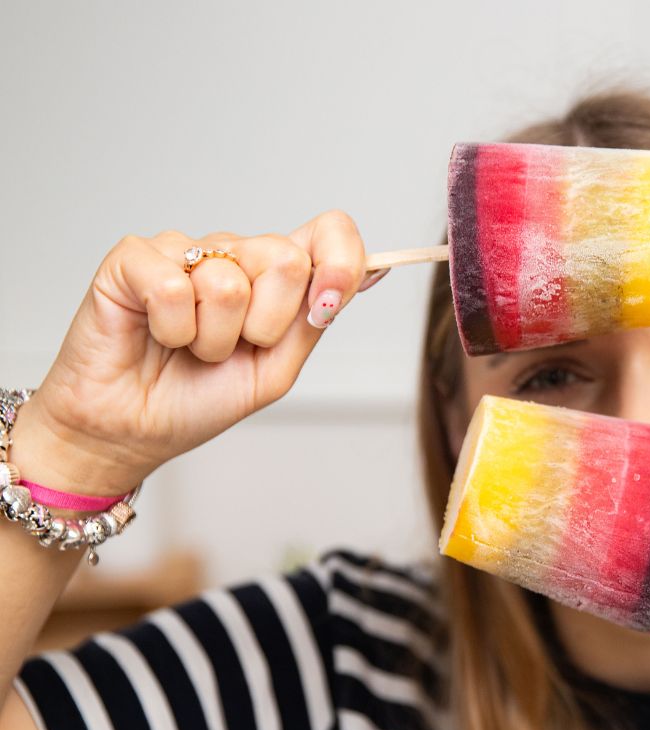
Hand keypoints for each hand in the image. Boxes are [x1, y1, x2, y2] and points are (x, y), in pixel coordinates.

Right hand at [13, 210, 384, 495]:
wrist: (132, 431)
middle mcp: (235, 255)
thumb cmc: (199, 399)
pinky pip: (173, 286)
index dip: (340, 259)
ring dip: (213, 338)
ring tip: (190, 349)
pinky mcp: (134, 258)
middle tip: (235, 348)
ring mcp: (185, 251)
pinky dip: (171, 329)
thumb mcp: (278, 369)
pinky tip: (158, 336)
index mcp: (276, 278)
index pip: (328, 232)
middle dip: (266, 324)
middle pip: (286, 258)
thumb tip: (370, 269)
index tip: (328, 303)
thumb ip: (315, 317)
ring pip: (229, 281)